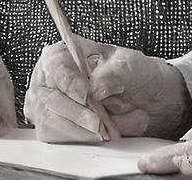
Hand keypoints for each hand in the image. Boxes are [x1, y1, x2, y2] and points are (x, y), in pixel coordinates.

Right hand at [24, 36, 191, 142]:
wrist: (145, 99)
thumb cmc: (132, 76)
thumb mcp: (130, 66)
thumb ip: (112, 74)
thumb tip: (95, 88)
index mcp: (66, 52)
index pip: (54, 65)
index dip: (68, 82)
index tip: (86, 95)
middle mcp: (50, 77)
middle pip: (48, 98)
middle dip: (79, 115)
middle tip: (102, 123)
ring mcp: (46, 103)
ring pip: (51, 122)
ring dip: (83, 130)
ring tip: (112, 128)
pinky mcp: (51, 126)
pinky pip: (56, 138)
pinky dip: (82, 139)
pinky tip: (100, 134)